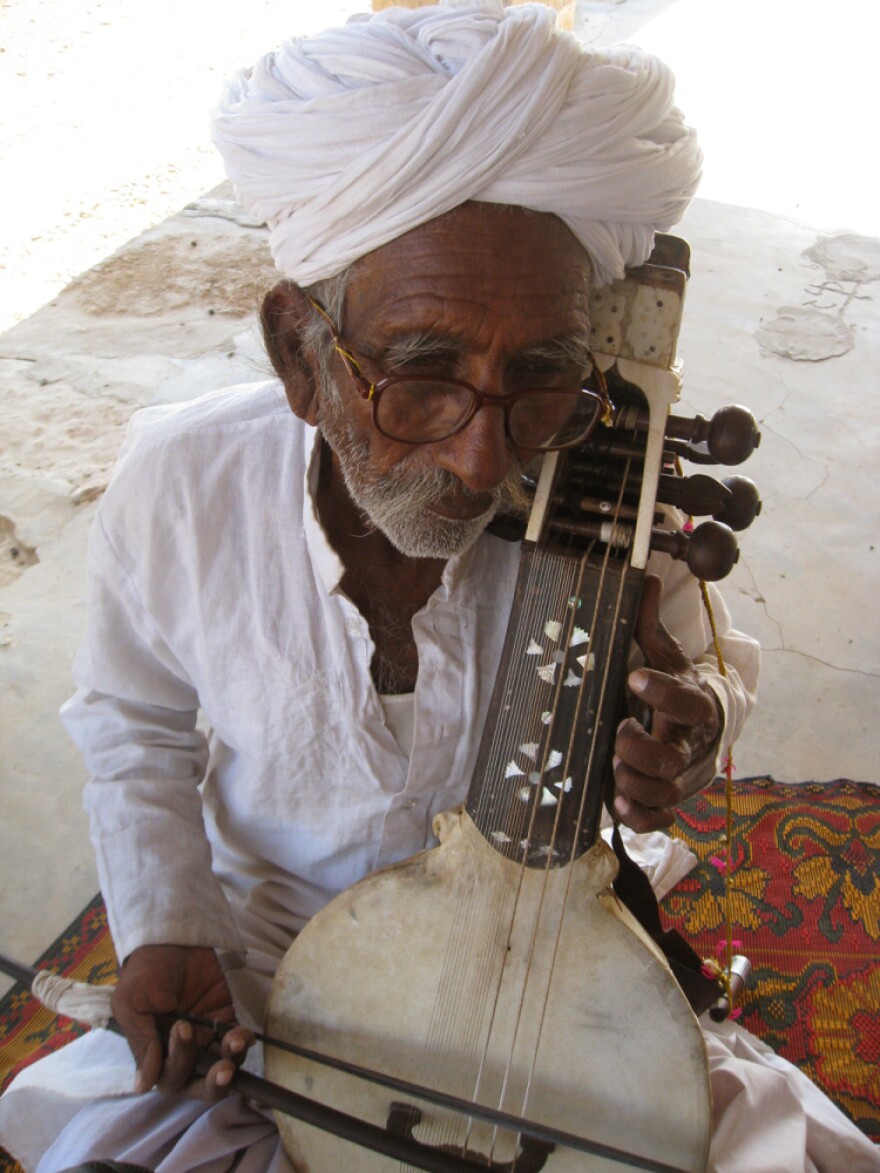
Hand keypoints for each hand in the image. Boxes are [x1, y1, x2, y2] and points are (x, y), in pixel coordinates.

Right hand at [111, 944, 252, 1096]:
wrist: (171, 939)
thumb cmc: (145, 972)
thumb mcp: (132, 1004)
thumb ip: (142, 1043)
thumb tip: (144, 1086)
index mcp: (154, 1053)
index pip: (170, 1078)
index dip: (179, 1065)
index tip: (181, 1029)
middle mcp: (180, 1052)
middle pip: (198, 1083)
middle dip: (212, 1083)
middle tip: (222, 1071)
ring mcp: (204, 1036)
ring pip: (221, 1065)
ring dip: (232, 1061)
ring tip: (234, 1042)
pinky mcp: (223, 1018)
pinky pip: (235, 1040)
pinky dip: (242, 1042)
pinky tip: (243, 1035)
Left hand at [613, 575, 720, 831]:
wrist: (702, 731)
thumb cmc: (675, 690)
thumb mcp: (665, 656)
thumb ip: (649, 624)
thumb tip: (644, 577)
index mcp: (692, 704)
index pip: (687, 701)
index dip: (663, 692)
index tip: (633, 677)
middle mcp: (689, 744)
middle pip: (672, 757)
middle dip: (640, 749)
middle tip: (618, 732)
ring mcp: (680, 776)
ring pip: (664, 792)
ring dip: (634, 782)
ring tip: (613, 767)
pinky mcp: (669, 801)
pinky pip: (659, 820)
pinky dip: (639, 816)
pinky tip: (618, 802)